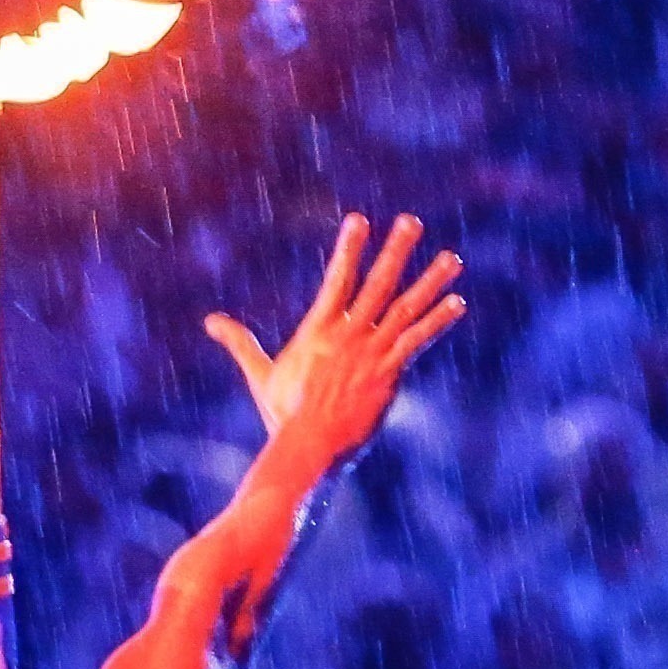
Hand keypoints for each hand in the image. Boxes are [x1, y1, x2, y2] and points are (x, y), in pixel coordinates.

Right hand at [206, 212, 465, 479]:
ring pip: (406, 309)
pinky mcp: (388, 374)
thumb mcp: (260, 374)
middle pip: (377, 284)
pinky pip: (417, 341)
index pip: (336, 278)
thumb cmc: (281, 414)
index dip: (349, 248)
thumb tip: (210, 322)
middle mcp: (348, 335)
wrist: (306, 448)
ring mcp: (371, 354)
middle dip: (395, 250)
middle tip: (411, 222)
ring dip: (430, 281)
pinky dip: (437, 321)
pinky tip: (457, 302)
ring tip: (451, 258)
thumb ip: (239, 343)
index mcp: (318, 331)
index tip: (359, 220)